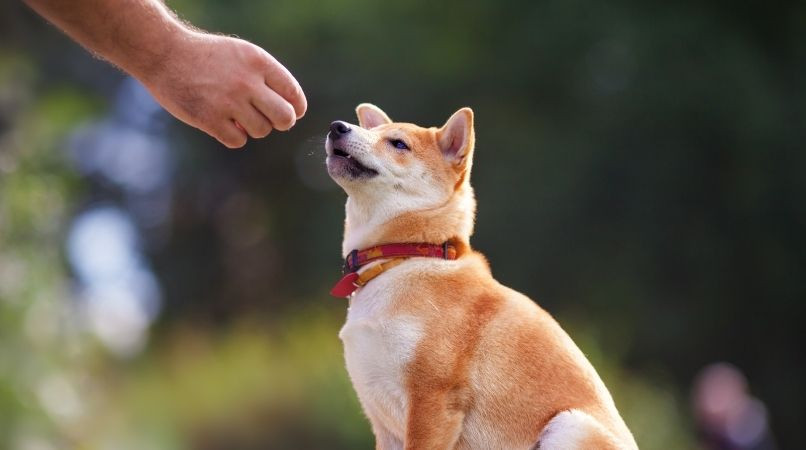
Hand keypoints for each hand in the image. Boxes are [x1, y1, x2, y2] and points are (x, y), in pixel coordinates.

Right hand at [141, 31, 306, 147]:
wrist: (164, 55)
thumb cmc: (207, 56)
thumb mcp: (242, 54)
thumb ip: (267, 77)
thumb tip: (292, 109)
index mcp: (258, 62)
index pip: (293, 94)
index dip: (296, 108)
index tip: (291, 112)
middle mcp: (246, 82)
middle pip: (285, 118)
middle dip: (281, 122)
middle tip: (269, 119)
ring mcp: (228, 102)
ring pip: (262, 131)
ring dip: (253, 128)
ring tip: (237, 115)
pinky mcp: (209, 119)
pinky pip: (238, 141)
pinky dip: (234, 136)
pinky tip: (224, 124)